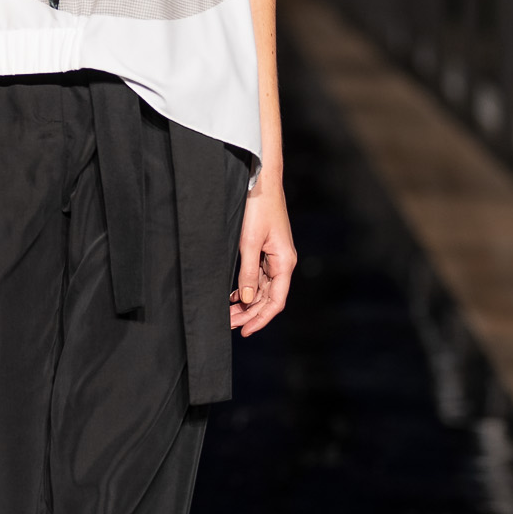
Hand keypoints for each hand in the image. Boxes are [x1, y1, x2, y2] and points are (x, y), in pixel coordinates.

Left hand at [229, 175, 296, 337]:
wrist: (261, 181)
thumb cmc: (258, 207)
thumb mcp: (249, 241)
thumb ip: (248, 272)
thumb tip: (248, 300)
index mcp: (284, 263)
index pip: (275, 302)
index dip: (260, 320)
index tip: (243, 332)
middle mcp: (283, 263)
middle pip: (268, 298)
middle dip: (249, 314)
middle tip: (228, 326)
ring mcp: (275, 257)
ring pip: (263, 289)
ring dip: (247, 304)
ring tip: (228, 315)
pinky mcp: (266, 250)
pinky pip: (259, 277)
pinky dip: (247, 289)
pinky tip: (234, 296)